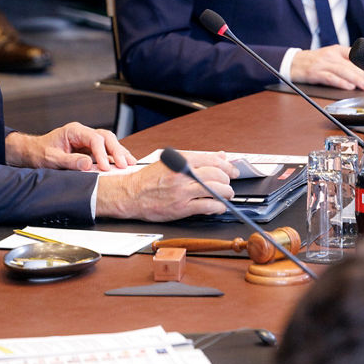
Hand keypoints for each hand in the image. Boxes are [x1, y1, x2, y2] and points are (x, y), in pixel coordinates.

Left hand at [6, 122, 136, 171]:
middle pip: (106, 137)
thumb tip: (88, 165)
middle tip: (124, 164)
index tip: (104, 167)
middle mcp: (83, 133)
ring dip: (120, 153)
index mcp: (74, 131)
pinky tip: (124, 164)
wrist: (34, 153)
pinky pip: (106, 151)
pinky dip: (115, 157)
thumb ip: (70, 161)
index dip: (101, 152)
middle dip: (116, 150)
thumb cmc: (40, 153)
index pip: (94, 138)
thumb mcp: (52, 158)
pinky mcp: (90, 150)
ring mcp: (87, 141)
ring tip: (130, 164)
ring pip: (109, 142)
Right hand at [96, 150, 238, 220]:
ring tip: (226, 195)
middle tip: (230, 184)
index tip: (232, 170)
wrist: (130, 195)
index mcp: (179, 160)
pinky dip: (218, 207)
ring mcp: (182, 191)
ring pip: (215, 190)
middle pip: (216, 174)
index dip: (227, 166)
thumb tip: (219, 156)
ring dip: (226, 193)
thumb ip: (195, 159)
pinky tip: (218, 207)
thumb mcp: (170, 162)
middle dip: (228, 180)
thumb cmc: (148, 179)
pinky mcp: (181, 208)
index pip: (212, 159)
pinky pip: (207, 206)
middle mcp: (182, 174)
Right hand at [290, 45, 363, 89]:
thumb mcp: (331, 57)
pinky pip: (329, 77)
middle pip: (352, 66)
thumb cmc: (314, 62)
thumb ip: (346, 63)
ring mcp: (322, 63)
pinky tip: (348, 87)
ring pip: (343, 71)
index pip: (357, 56)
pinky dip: (339, 82)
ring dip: (356, 79)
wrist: (292, 62)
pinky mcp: (314, 72)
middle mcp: (331, 55)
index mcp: (337, 50)